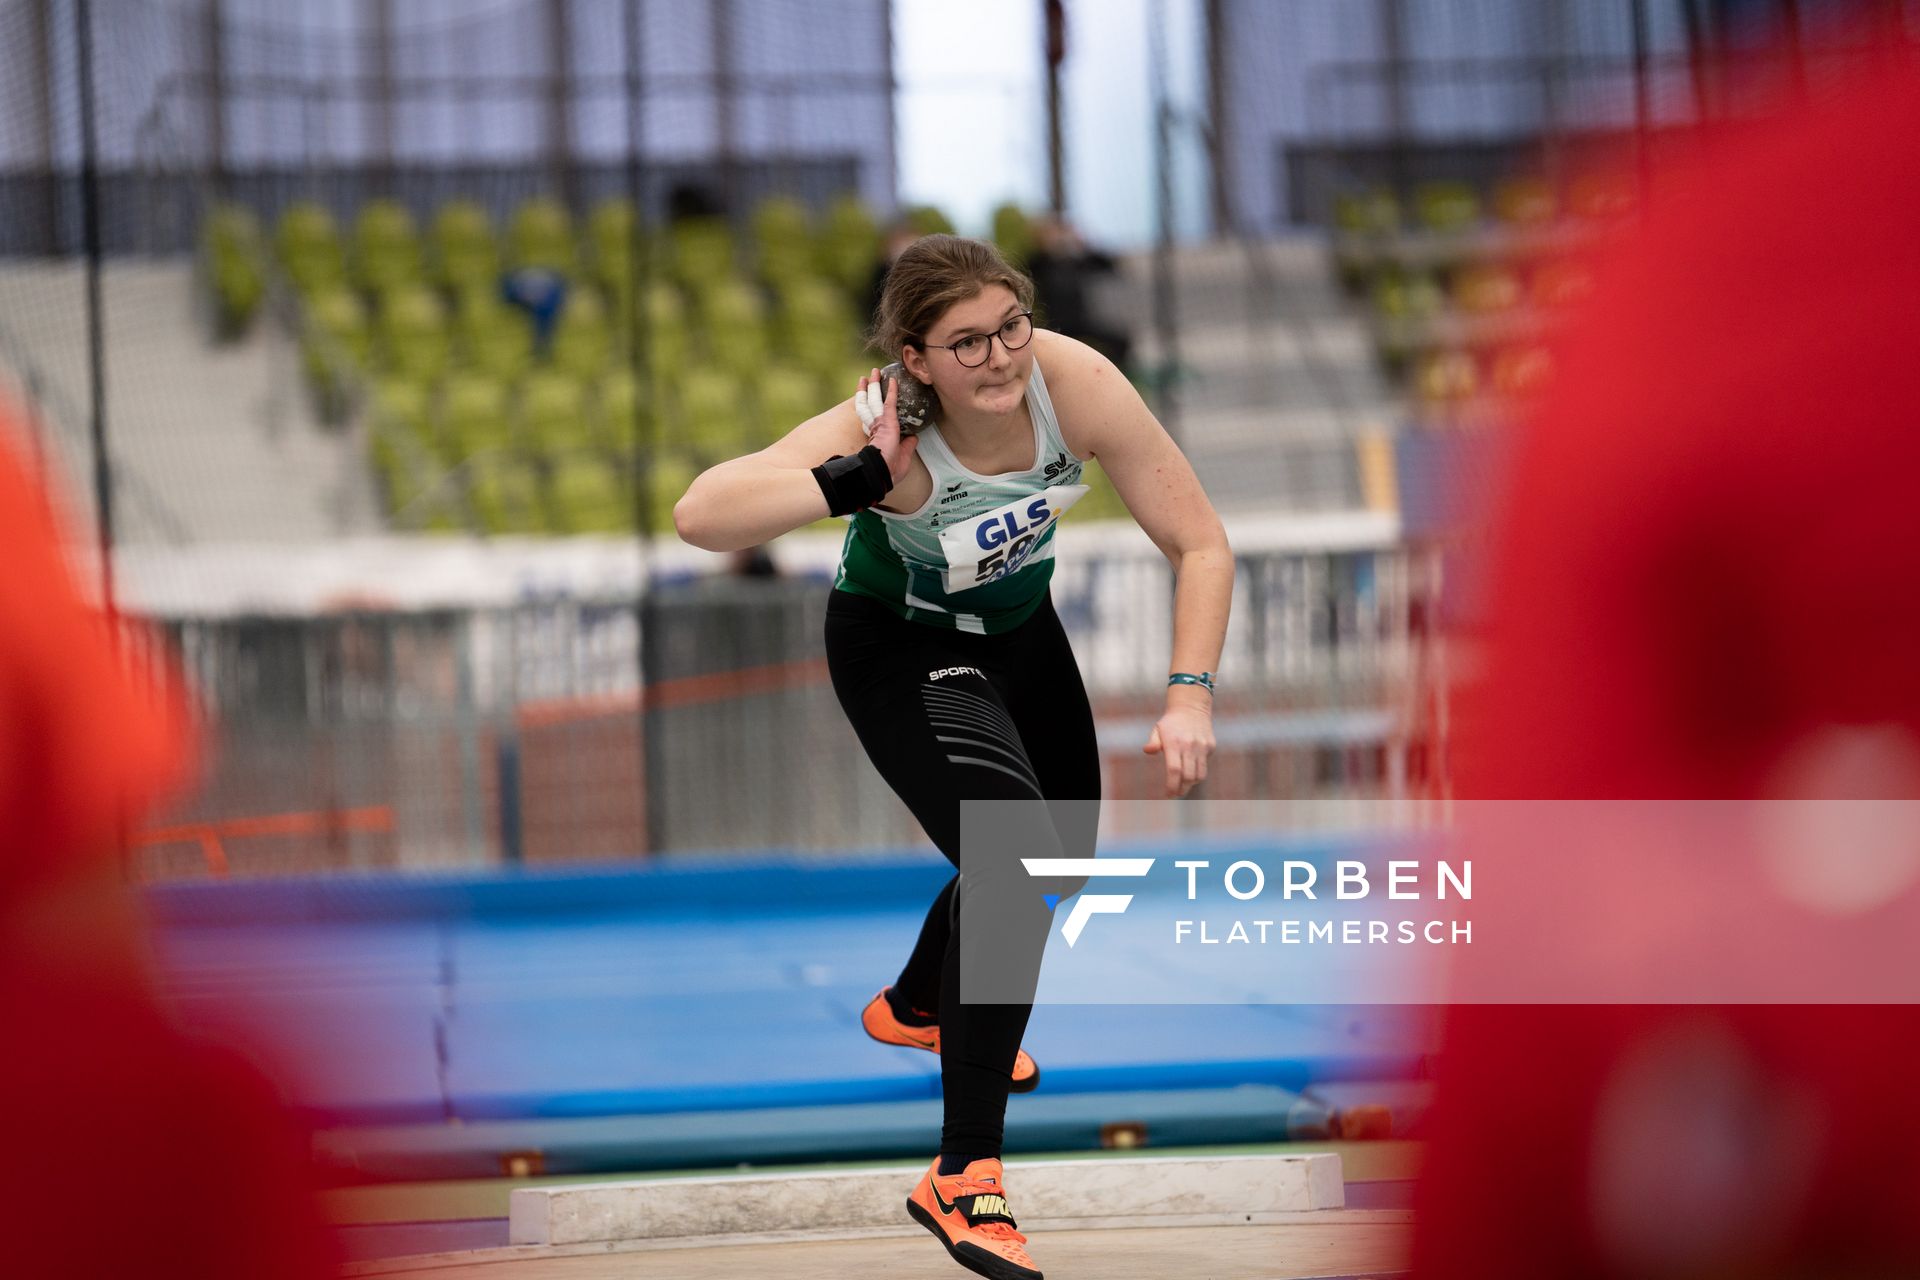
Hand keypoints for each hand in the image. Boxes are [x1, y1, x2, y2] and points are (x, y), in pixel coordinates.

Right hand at [857, 369, 918, 484]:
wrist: (883, 472)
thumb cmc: (890, 470)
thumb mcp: (903, 456)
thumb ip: (907, 445)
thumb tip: (914, 437)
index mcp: (876, 436)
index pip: (872, 417)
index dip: (871, 407)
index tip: (870, 399)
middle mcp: (874, 427)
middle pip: (868, 403)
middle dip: (868, 390)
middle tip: (867, 379)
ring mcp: (879, 423)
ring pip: (874, 399)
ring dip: (874, 384)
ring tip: (873, 372)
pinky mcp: (886, 421)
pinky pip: (890, 402)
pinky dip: (892, 390)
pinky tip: (892, 380)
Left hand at [1143, 703, 1214, 797]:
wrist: (1192, 707)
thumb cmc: (1171, 723)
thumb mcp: (1158, 729)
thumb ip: (1153, 742)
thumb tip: (1147, 751)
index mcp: (1174, 743)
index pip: (1174, 770)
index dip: (1172, 785)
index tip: (1168, 794)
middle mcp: (1189, 745)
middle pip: (1188, 776)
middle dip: (1182, 789)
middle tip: (1176, 793)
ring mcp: (1201, 746)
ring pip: (1200, 775)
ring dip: (1191, 784)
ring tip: (1183, 786)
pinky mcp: (1210, 746)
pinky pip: (1204, 765)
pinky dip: (1198, 773)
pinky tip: (1191, 773)